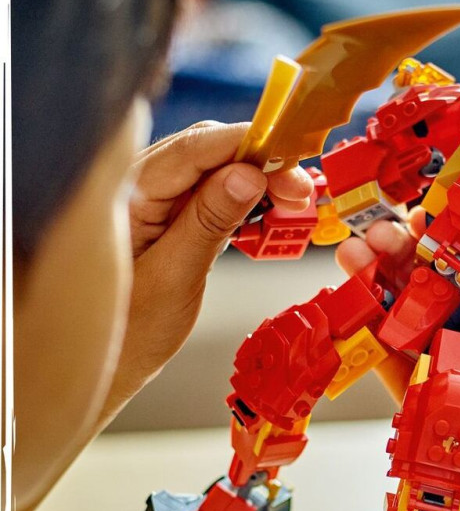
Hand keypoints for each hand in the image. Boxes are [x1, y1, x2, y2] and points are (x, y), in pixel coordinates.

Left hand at [98, 121, 312, 426]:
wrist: (109, 366)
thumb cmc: (128, 332)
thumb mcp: (174, 278)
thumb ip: (209, 222)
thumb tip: (248, 176)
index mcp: (126, 193)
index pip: (192, 149)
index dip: (245, 144)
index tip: (288, 151)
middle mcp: (137, 187)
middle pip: (207, 153)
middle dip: (258, 163)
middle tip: (300, 187)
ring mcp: (154, 202)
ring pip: (215, 173)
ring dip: (257, 182)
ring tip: (292, 201)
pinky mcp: (171, 220)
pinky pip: (212, 198)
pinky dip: (245, 202)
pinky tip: (269, 211)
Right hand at [336, 211, 459, 510]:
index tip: (441, 211)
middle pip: (445, 288)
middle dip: (412, 257)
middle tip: (382, 233)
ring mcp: (456, 373)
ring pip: (414, 320)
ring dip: (384, 290)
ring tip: (356, 260)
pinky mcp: (428, 406)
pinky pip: (397, 370)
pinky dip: (374, 344)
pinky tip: (354, 315)